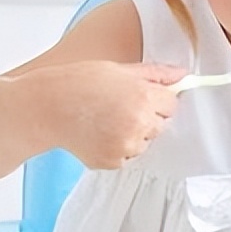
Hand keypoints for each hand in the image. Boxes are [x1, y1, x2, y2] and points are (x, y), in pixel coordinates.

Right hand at [31, 61, 186, 168]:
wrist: (47, 107)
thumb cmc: (80, 82)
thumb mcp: (120, 69)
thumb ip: (156, 74)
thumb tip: (183, 75)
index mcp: (144, 97)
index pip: (172, 104)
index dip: (158, 99)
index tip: (141, 95)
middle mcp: (139, 123)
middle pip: (161, 124)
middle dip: (147, 116)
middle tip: (119, 106)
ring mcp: (126, 146)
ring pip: (144, 142)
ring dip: (133, 134)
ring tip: (106, 120)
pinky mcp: (112, 162)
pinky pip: (127, 156)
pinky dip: (118, 148)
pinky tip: (100, 133)